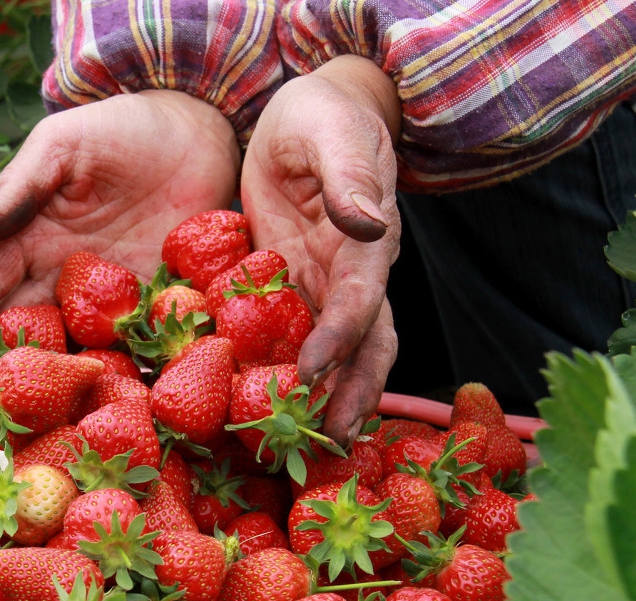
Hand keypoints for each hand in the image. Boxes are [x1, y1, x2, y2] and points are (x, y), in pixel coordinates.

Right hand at [0, 90, 239, 400]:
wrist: (198, 135)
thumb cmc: (118, 131)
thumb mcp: (63, 146)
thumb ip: (23, 186)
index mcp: (24, 246)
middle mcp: (55, 288)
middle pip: (14, 339)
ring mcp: (104, 312)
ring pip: (67, 361)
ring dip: (48, 400)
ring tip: (25, 438)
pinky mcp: (154, 321)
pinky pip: (136, 358)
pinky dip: (125, 390)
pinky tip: (112, 425)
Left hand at [240, 55, 401, 444]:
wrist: (309, 118)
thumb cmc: (321, 117)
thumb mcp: (330, 132)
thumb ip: (348, 175)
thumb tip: (367, 220)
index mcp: (368, 240)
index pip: (361, 300)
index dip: (340, 339)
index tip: (310, 373)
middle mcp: (355, 273)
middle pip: (366, 346)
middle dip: (352, 394)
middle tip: (329, 444)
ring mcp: (326, 286)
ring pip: (338, 354)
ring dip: (328, 399)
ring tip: (309, 448)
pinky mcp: (294, 289)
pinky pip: (294, 338)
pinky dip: (288, 375)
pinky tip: (266, 409)